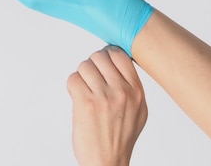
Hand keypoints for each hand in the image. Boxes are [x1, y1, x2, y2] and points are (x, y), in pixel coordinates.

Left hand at [67, 46, 147, 165]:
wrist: (107, 161)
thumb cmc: (120, 138)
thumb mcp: (137, 110)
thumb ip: (130, 86)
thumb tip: (116, 62)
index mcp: (137, 92)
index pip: (120, 55)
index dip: (107, 56)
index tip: (102, 64)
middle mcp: (122, 92)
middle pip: (99, 57)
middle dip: (91, 65)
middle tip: (90, 79)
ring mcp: (104, 97)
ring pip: (84, 66)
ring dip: (81, 76)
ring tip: (85, 90)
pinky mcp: (86, 103)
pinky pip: (73, 79)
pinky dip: (72, 86)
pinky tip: (78, 97)